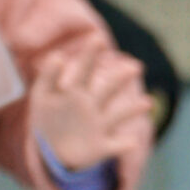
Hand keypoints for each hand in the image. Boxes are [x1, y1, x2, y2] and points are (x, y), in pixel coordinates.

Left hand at [30, 52, 154, 170]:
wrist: (53, 149)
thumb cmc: (47, 117)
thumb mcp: (42, 96)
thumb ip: (48, 77)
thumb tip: (57, 56)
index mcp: (76, 91)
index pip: (84, 70)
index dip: (89, 56)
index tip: (97, 39)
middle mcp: (91, 106)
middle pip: (107, 90)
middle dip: (120, 79)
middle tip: (136, 67)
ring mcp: (98, 126)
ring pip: (117, 116)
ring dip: (132, 110)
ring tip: (148, 102)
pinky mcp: (101, 147)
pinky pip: (115, 145)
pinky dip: (124, 144)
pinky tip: (132, 141)